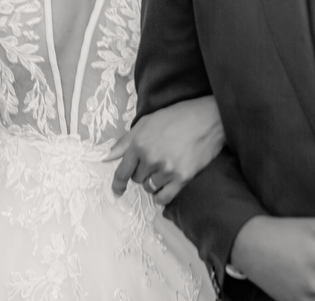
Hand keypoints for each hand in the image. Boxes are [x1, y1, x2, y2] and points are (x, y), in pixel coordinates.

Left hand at [107, 96, 224, 204]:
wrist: (208, 119)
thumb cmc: (177, 117)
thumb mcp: (146, 122)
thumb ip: (125, 141)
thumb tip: (106, 157)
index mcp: (139, 144)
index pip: (122, 171)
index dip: (118, 184)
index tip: (116, 191)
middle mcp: (151, 158)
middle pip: (137, 179)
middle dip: (141, 172)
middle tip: (154, 160)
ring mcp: (167, 170)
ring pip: (149, 187)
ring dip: (153, 182)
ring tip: (163, 169)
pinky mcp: (182, 178)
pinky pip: (164, 198)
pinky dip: (161, 196)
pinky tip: (164, 187)